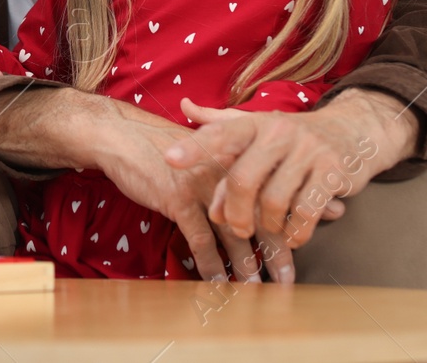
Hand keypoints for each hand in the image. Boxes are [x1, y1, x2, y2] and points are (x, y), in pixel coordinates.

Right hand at [94, 113, 291, 282]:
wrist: (124, 135)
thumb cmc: (163, 145)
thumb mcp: (202, 150)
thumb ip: (228, 168)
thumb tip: (258, 188)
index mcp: (236, 158)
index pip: (270, 193)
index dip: (287, 220)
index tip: (302, 241)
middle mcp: (226, 172)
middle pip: (260, 217)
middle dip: (275, 252)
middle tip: (287, 280)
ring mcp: (203, 187)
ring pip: (233, 234)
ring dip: (245, 265)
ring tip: (255, 290)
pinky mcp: (178, 200)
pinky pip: (200, 240)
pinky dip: (210, 265)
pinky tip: (217, 284)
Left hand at [164, 93, 406, 247]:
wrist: (352, 132)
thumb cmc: (291, 136)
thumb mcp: (255, 124)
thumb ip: (219, 123)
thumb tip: (184, 106)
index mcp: (256, 123)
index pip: (220, 133)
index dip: (194, 147)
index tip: (170, 159)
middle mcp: (280, 132)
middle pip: (242, 179)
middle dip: (234, 212)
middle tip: (236, 228)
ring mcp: (308, 151)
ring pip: (273, 200)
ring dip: (266, 224)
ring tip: (267, 229)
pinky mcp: (333, 173)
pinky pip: (306, 212)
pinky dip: (295, 231)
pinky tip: (292, 235)